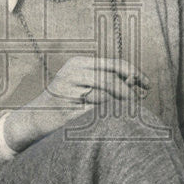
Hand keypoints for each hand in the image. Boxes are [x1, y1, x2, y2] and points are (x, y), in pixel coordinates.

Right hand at [4, 56, 149, 150]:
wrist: (36, 117)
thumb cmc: (65, 99)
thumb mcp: (82, 81)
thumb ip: (105, 78)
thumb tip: (135, 82)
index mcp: (78, 63)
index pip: (113, 65)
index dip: (134, 74)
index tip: (147, 85)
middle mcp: (71, 74)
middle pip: (110, 81)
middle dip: (129, 93)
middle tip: (140, 103)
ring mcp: (67, 93)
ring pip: (105, 98)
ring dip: (120, 106)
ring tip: (126, 113)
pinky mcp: (67, 112)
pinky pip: (96, 114)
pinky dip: (107, 117)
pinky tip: (110, 120)